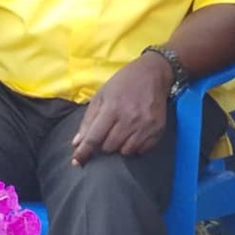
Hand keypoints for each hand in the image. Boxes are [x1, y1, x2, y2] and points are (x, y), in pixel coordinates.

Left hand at [71, 51, 172, 165]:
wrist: (153, 73)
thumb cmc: (124, 82)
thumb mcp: (102, 95)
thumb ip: (89, 120)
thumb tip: (77, 143)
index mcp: (113, 108)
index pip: (94, 138)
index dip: (84, 152)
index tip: (76, 162)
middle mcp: (129, 119)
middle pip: (109, 147)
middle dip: (104, 143)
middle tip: (108, 131)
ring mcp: (145, 125)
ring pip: (125, 151)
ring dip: (120, 146)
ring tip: (122, 132)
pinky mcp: (158, 129)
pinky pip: (142, 150)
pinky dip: (135, 146)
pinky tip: (134, 134)